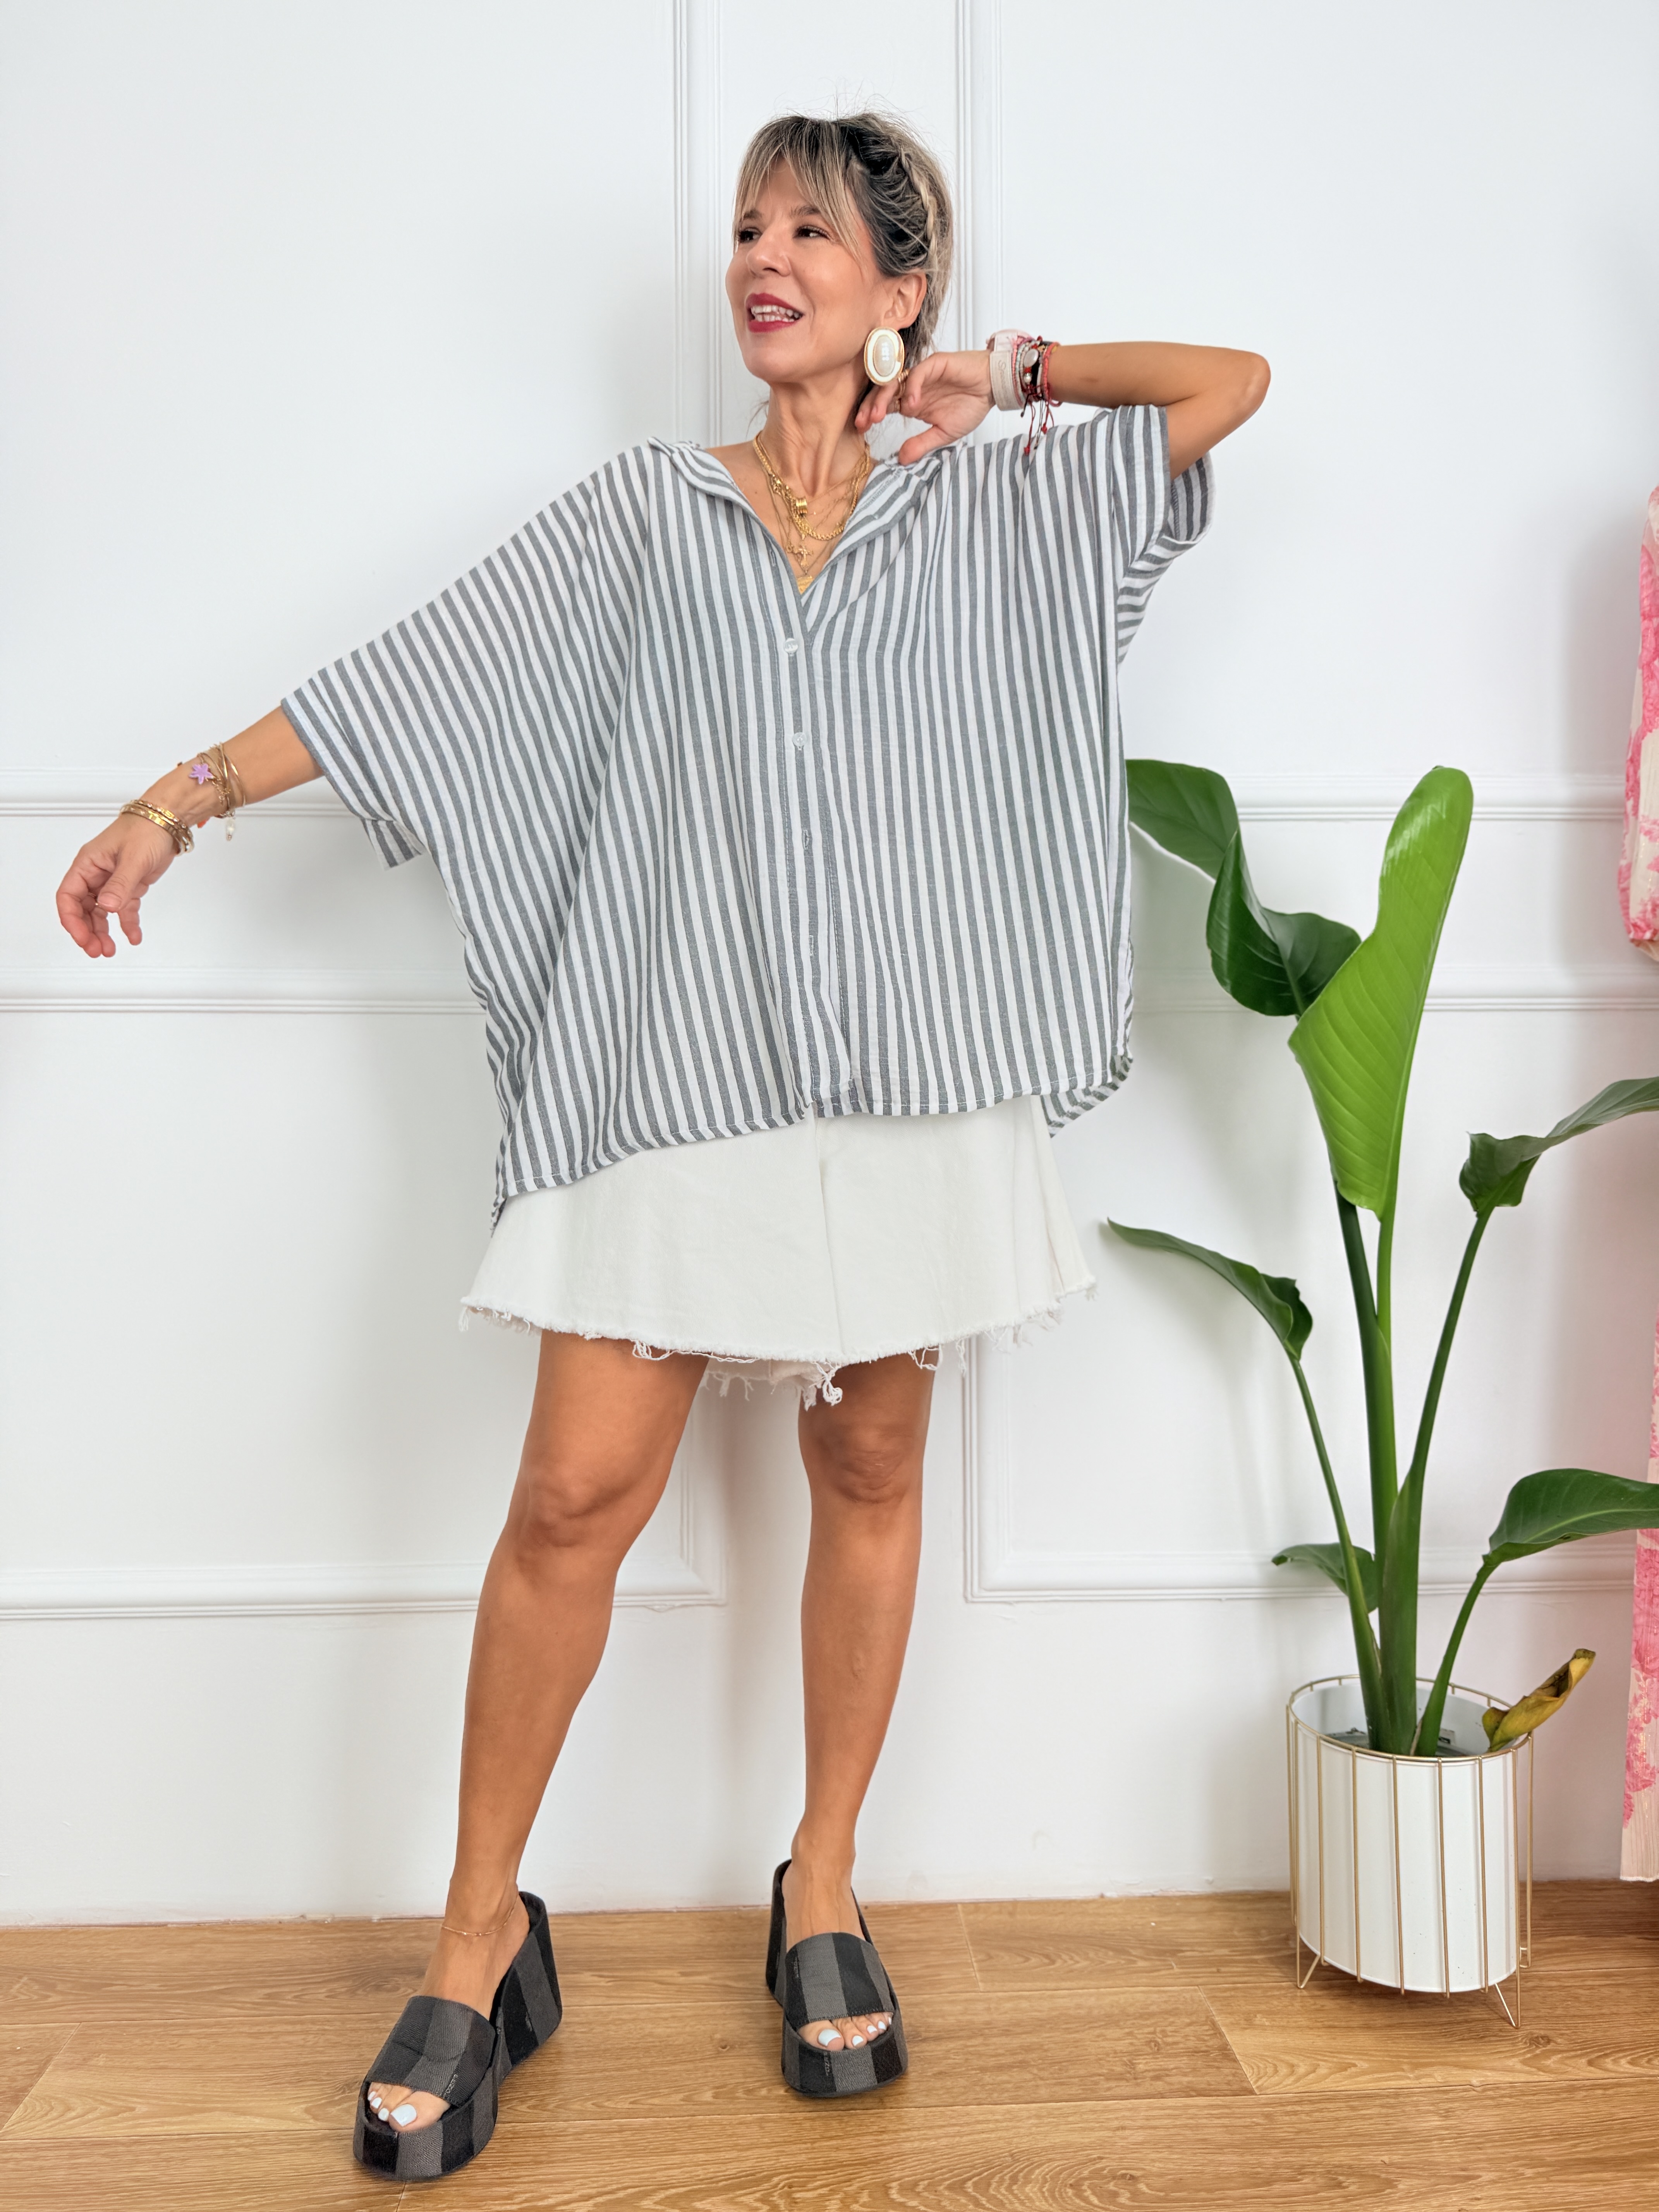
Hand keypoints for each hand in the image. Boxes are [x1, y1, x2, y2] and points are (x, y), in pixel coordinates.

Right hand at [56, 814, 179, 956]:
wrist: (168, 822)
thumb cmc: (146, 830)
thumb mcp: (132, 858)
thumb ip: (119, 885)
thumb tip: (106, 906)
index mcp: (87, 864)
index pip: (68, 896)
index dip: (72, 920)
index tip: (83, 938)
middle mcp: (96, 874)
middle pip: (82, 909)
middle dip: (87, 931)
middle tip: (97, 950)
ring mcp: (111, 881)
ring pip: (101, 913)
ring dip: (103, 931)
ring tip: (109, 950)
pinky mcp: (128, 886)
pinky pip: (123, 909)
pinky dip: (127, 923)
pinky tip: (133, 937)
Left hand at [855, 348, 993, 464]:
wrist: (993, 388)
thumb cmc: (971, 405)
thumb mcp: (943, 433)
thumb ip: (922, 444)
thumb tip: (901, 460)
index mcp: (913, 402)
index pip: (885, 406)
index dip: (871, 415)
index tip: (861, 429)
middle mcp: (914, 387)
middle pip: (884, 393)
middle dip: (870, 407)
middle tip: (863, 422)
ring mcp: (923, 374)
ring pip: (896, 380)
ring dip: (884, 398)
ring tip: (879, 415)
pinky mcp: (935, 364)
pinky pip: (918, 373)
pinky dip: (912, 388)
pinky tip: (911, 405)